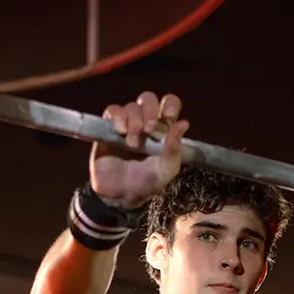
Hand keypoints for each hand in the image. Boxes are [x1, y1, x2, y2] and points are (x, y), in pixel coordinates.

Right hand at [90, 91, 190, 208]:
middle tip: (149, 130)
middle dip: (150, 111)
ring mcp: (127, 123)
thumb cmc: (146, 183)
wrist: (119, 194)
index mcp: (163, 130)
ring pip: (131, 106)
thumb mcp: (165, 171)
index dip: (169, 105)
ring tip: (132, 144)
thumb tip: (184, 124)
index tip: (168, 117)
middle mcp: (145, 122)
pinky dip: (117, 117)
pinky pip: (113, 110)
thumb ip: (174, 150)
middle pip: (148, 98)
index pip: (169, 104)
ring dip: (133, 121)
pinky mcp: (109, 127)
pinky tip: (120, 132)